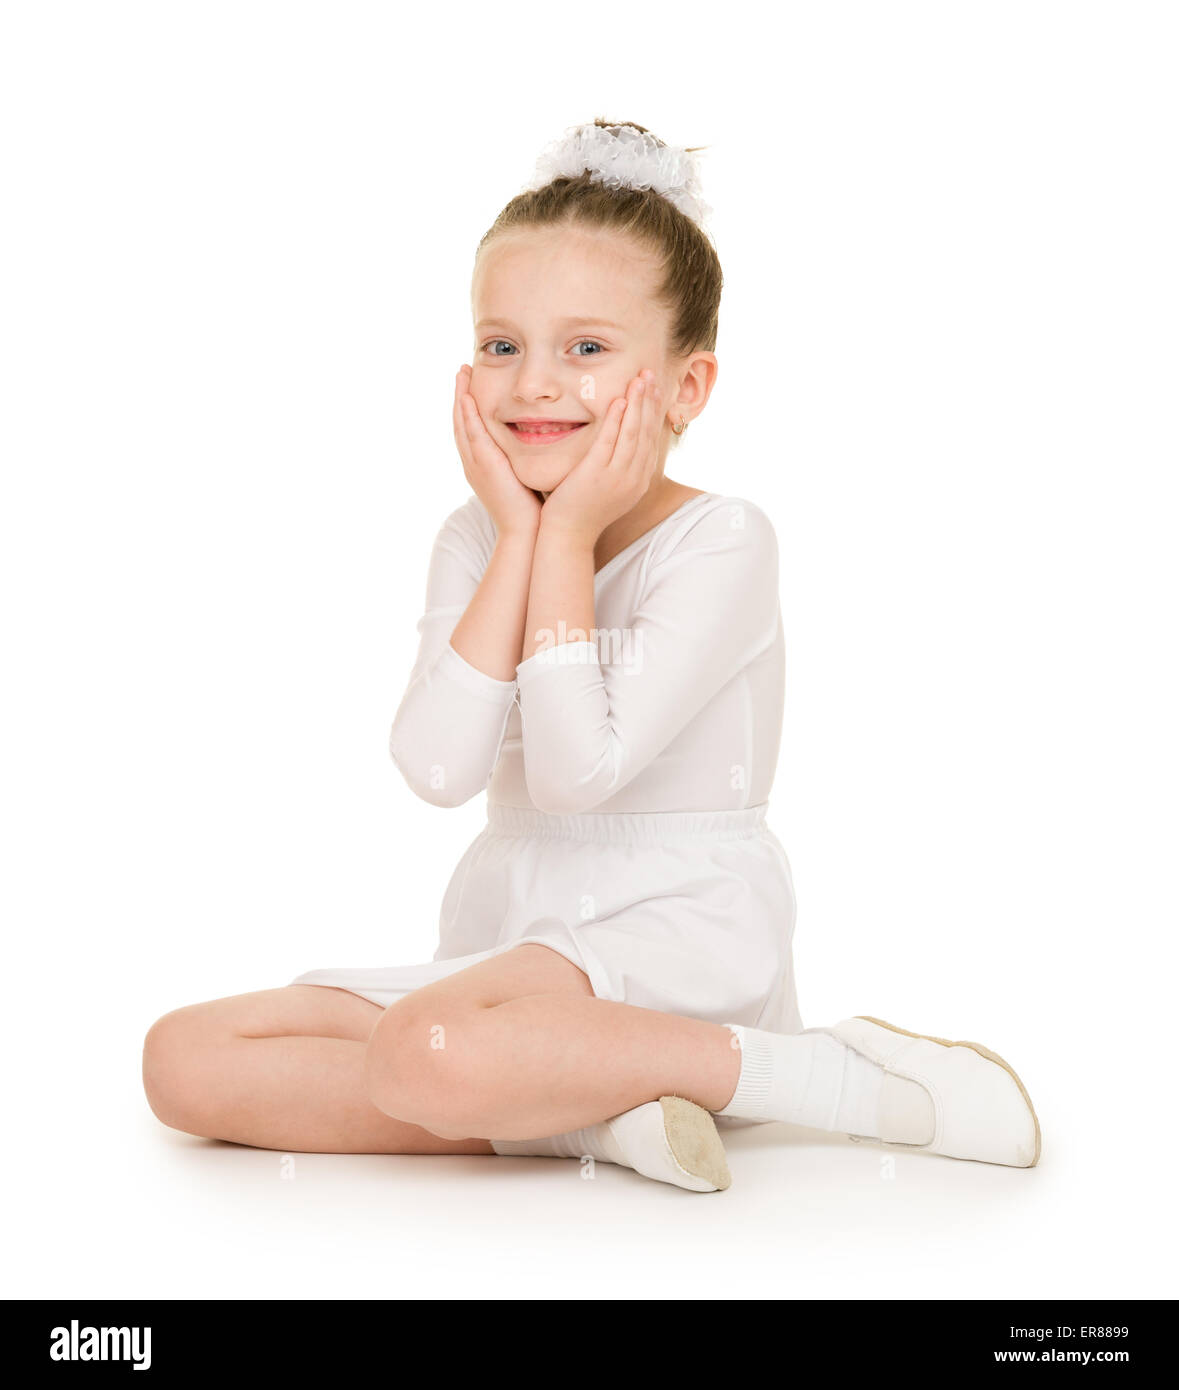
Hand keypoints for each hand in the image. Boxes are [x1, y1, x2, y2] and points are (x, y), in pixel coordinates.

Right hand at [453, 365, 542, 535]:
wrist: (525, 531)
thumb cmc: (530, 509)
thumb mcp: (524, 477)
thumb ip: (525, 459)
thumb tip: (541, 443)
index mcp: (482, 466)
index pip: (472, 430)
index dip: (469, 407)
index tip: (471, 385)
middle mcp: (474, 463)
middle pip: (460, 423)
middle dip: (460, 396)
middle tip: (461, 371)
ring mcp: (476, 464)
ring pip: (462, 425)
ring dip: (460, 398)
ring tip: (461, 374)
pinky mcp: (484, 465)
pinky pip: (472, 435)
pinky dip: (467, 415)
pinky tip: (467, 396)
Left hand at [538, 369, 663, 543]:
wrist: (568, 536)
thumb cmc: (582, 511)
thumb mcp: (608, 488)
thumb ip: (617, 467)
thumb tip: (620, 445)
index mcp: (639, 481)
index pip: (651, 439)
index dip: (654, 412)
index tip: (654, 390)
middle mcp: (634, 478)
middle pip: (647, 432)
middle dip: (650, 401)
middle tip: (651, 375)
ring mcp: (617, 478)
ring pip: (633, 434)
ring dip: (637, 403)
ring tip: (640, 379)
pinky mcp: (597, 475)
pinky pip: (610, 442)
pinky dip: (616, 421)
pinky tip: (618, 401)